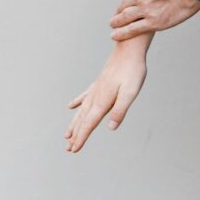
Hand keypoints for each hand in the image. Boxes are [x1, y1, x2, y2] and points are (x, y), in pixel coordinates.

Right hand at [65, 35, 149, 152]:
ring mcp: (96, 88)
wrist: (129, 49)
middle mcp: (96, 96)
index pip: (89, 124)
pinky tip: (71, 106)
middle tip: (68, 148)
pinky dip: (77, 102)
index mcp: (102, 101)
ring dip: (74, 123)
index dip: (81, 138)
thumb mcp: (130, 92)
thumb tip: (111, 128)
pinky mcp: (100, 82)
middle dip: (76, 134)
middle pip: (83, 119)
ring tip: (66, 134)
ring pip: (81, 110)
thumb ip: (120, 110)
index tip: (73, 150)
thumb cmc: (132, 70)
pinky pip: (85, 96)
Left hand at [109, 0, 199, 41]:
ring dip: (117, 21)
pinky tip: (115, 35)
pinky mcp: (154, 22)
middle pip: (125, 3)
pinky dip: (122, 33)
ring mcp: (146, 9)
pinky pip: (133, 29)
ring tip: (113, 25)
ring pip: (126, 17)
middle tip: (116, 15)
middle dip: (120, 9)